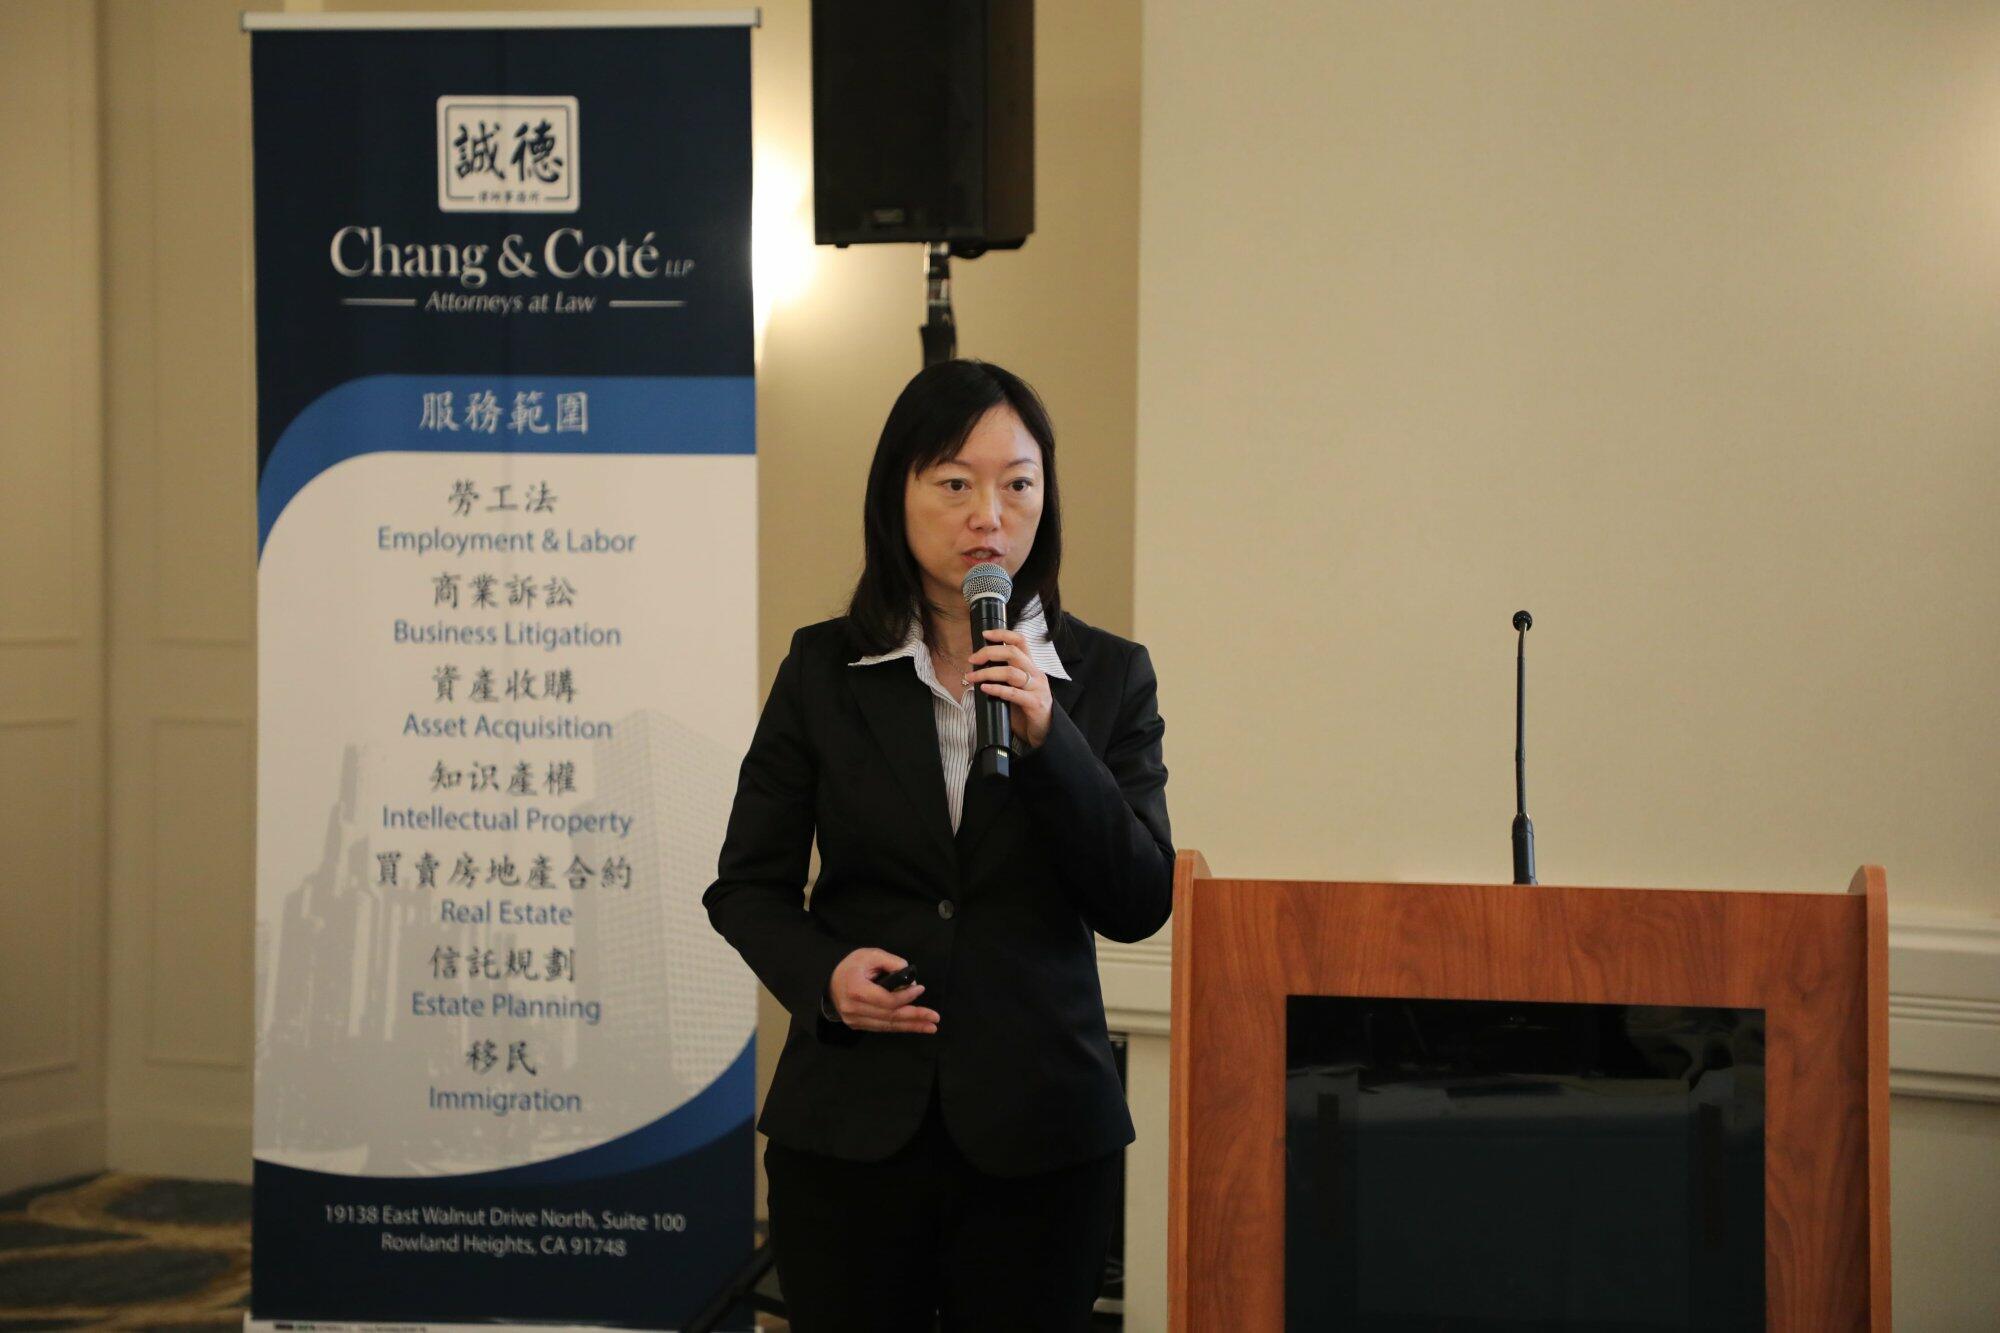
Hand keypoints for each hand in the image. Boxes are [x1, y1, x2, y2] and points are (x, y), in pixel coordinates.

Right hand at [827, 949, 939, 1033]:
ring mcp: (855, 1020)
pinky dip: (899, 1026)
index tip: (921, 988)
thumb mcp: (870, 955)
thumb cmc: (850, 966)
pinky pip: (882, 1027)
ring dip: (911, 1026)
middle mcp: (854, 1010)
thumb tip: (910, 976)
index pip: (887, 1000)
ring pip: (888, 1025)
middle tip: (935, 1018)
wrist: (827, 981)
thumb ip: (891, 962)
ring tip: (930, 1026)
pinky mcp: (857, 1025)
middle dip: (915, 1017)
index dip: (906, 996)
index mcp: (856, 990)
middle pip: (890, 1016)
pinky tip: (914, 1026)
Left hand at [967, 628, 1052, 749]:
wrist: (1044, 733)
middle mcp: (1035, 674)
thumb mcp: (1016, 688)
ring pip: (1011, 672)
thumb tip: (978, 669)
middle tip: (972, 659)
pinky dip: (996, 689)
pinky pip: (1013, 693)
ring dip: (987, 673)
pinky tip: (984, 688)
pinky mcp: (1035, 704)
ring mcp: (1037, 688)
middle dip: (989, 652)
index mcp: (1030, 667)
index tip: (984, 634)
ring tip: (971, 677)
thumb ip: (1004, 678)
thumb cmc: (1026, 710)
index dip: (1003, 634)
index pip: (1020, 641)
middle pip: (1013, 653)